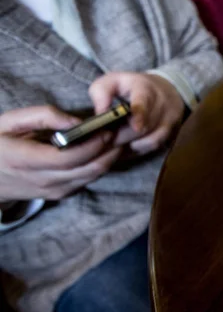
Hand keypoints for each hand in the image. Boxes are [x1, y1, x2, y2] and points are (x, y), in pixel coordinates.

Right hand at [0, 106, 120, 200]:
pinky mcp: (59, 194)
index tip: (106, 130)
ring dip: (109, 158)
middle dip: (110, 150)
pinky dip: (100, 166)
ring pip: (92, 177)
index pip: (72, 158)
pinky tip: (105, 151)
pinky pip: (86, 180)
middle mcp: (43, 180)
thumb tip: (75, 121)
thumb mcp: (9, 122)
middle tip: (122, 133)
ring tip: (118, 139)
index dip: (93, 145)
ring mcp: (53, 191)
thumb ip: (43, 117)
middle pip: (89, 169)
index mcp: (27, 160)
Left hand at [89, 72, 184, 154]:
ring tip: (117, 143)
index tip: (136, 127)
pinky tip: (128, 146)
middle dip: (123, 136)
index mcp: (144, 89)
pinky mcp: (171, 132)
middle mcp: (161, 104)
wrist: (167, 89)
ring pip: (151, 140)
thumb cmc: (132, 87)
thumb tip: (100, 113)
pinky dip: (138, 149)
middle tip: (106, 139)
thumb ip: (101, 92)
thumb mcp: (114, 81)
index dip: (141, 115)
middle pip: (144, 127)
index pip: (144, 102)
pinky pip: (154, 147)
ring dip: (131, 145)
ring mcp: (169, 119)